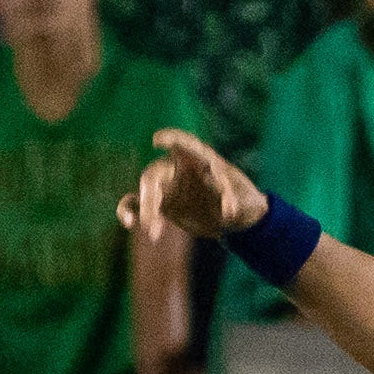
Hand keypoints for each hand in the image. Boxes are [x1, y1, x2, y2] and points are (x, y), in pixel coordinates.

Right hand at [124, 128, 261, 245]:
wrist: (237, 219)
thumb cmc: (243, 201)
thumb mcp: (245, 200)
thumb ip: (235, 201)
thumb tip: (227, 213)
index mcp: (201, 158)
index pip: (184, 144)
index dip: (171, 140)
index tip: (157, 141)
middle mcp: (179, 168)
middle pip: (155, 174)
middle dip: (151, 198)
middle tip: (153, 222)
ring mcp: (169, 185)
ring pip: (147, 191)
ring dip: (146, 211)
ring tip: (154, 233)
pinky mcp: (162, 203)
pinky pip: (137, 202)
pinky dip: (129, 210)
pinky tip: (129, 224)